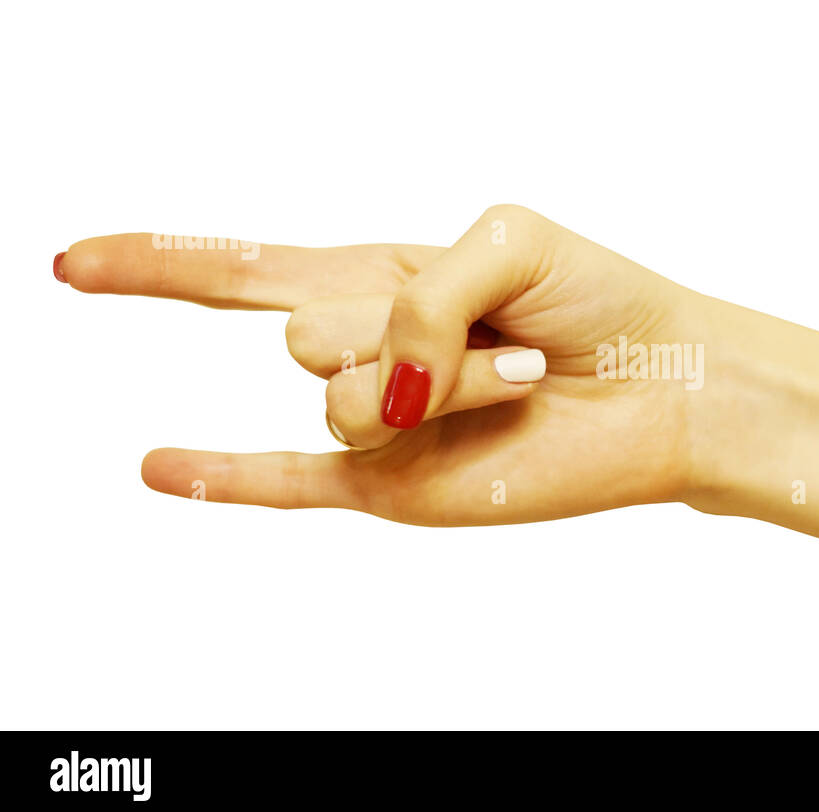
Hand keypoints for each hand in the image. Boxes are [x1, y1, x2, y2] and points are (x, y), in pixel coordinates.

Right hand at [57, 206, 701, 524]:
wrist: (669, 389)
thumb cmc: (600, 302)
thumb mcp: (509, 239)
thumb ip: (418, 293)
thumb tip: (374, 387)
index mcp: (383, 279)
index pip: (249, 268)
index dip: (162, 263)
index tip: (74, 264)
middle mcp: (367, 353)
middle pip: (304, 333)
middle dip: (405, 329)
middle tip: (511, 333)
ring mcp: (379, 425)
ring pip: (343, 401)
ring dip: (448, 380)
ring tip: (521, 374)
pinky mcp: (400, 488)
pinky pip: (291, 483)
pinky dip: (225, 477)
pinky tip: (160, 465)